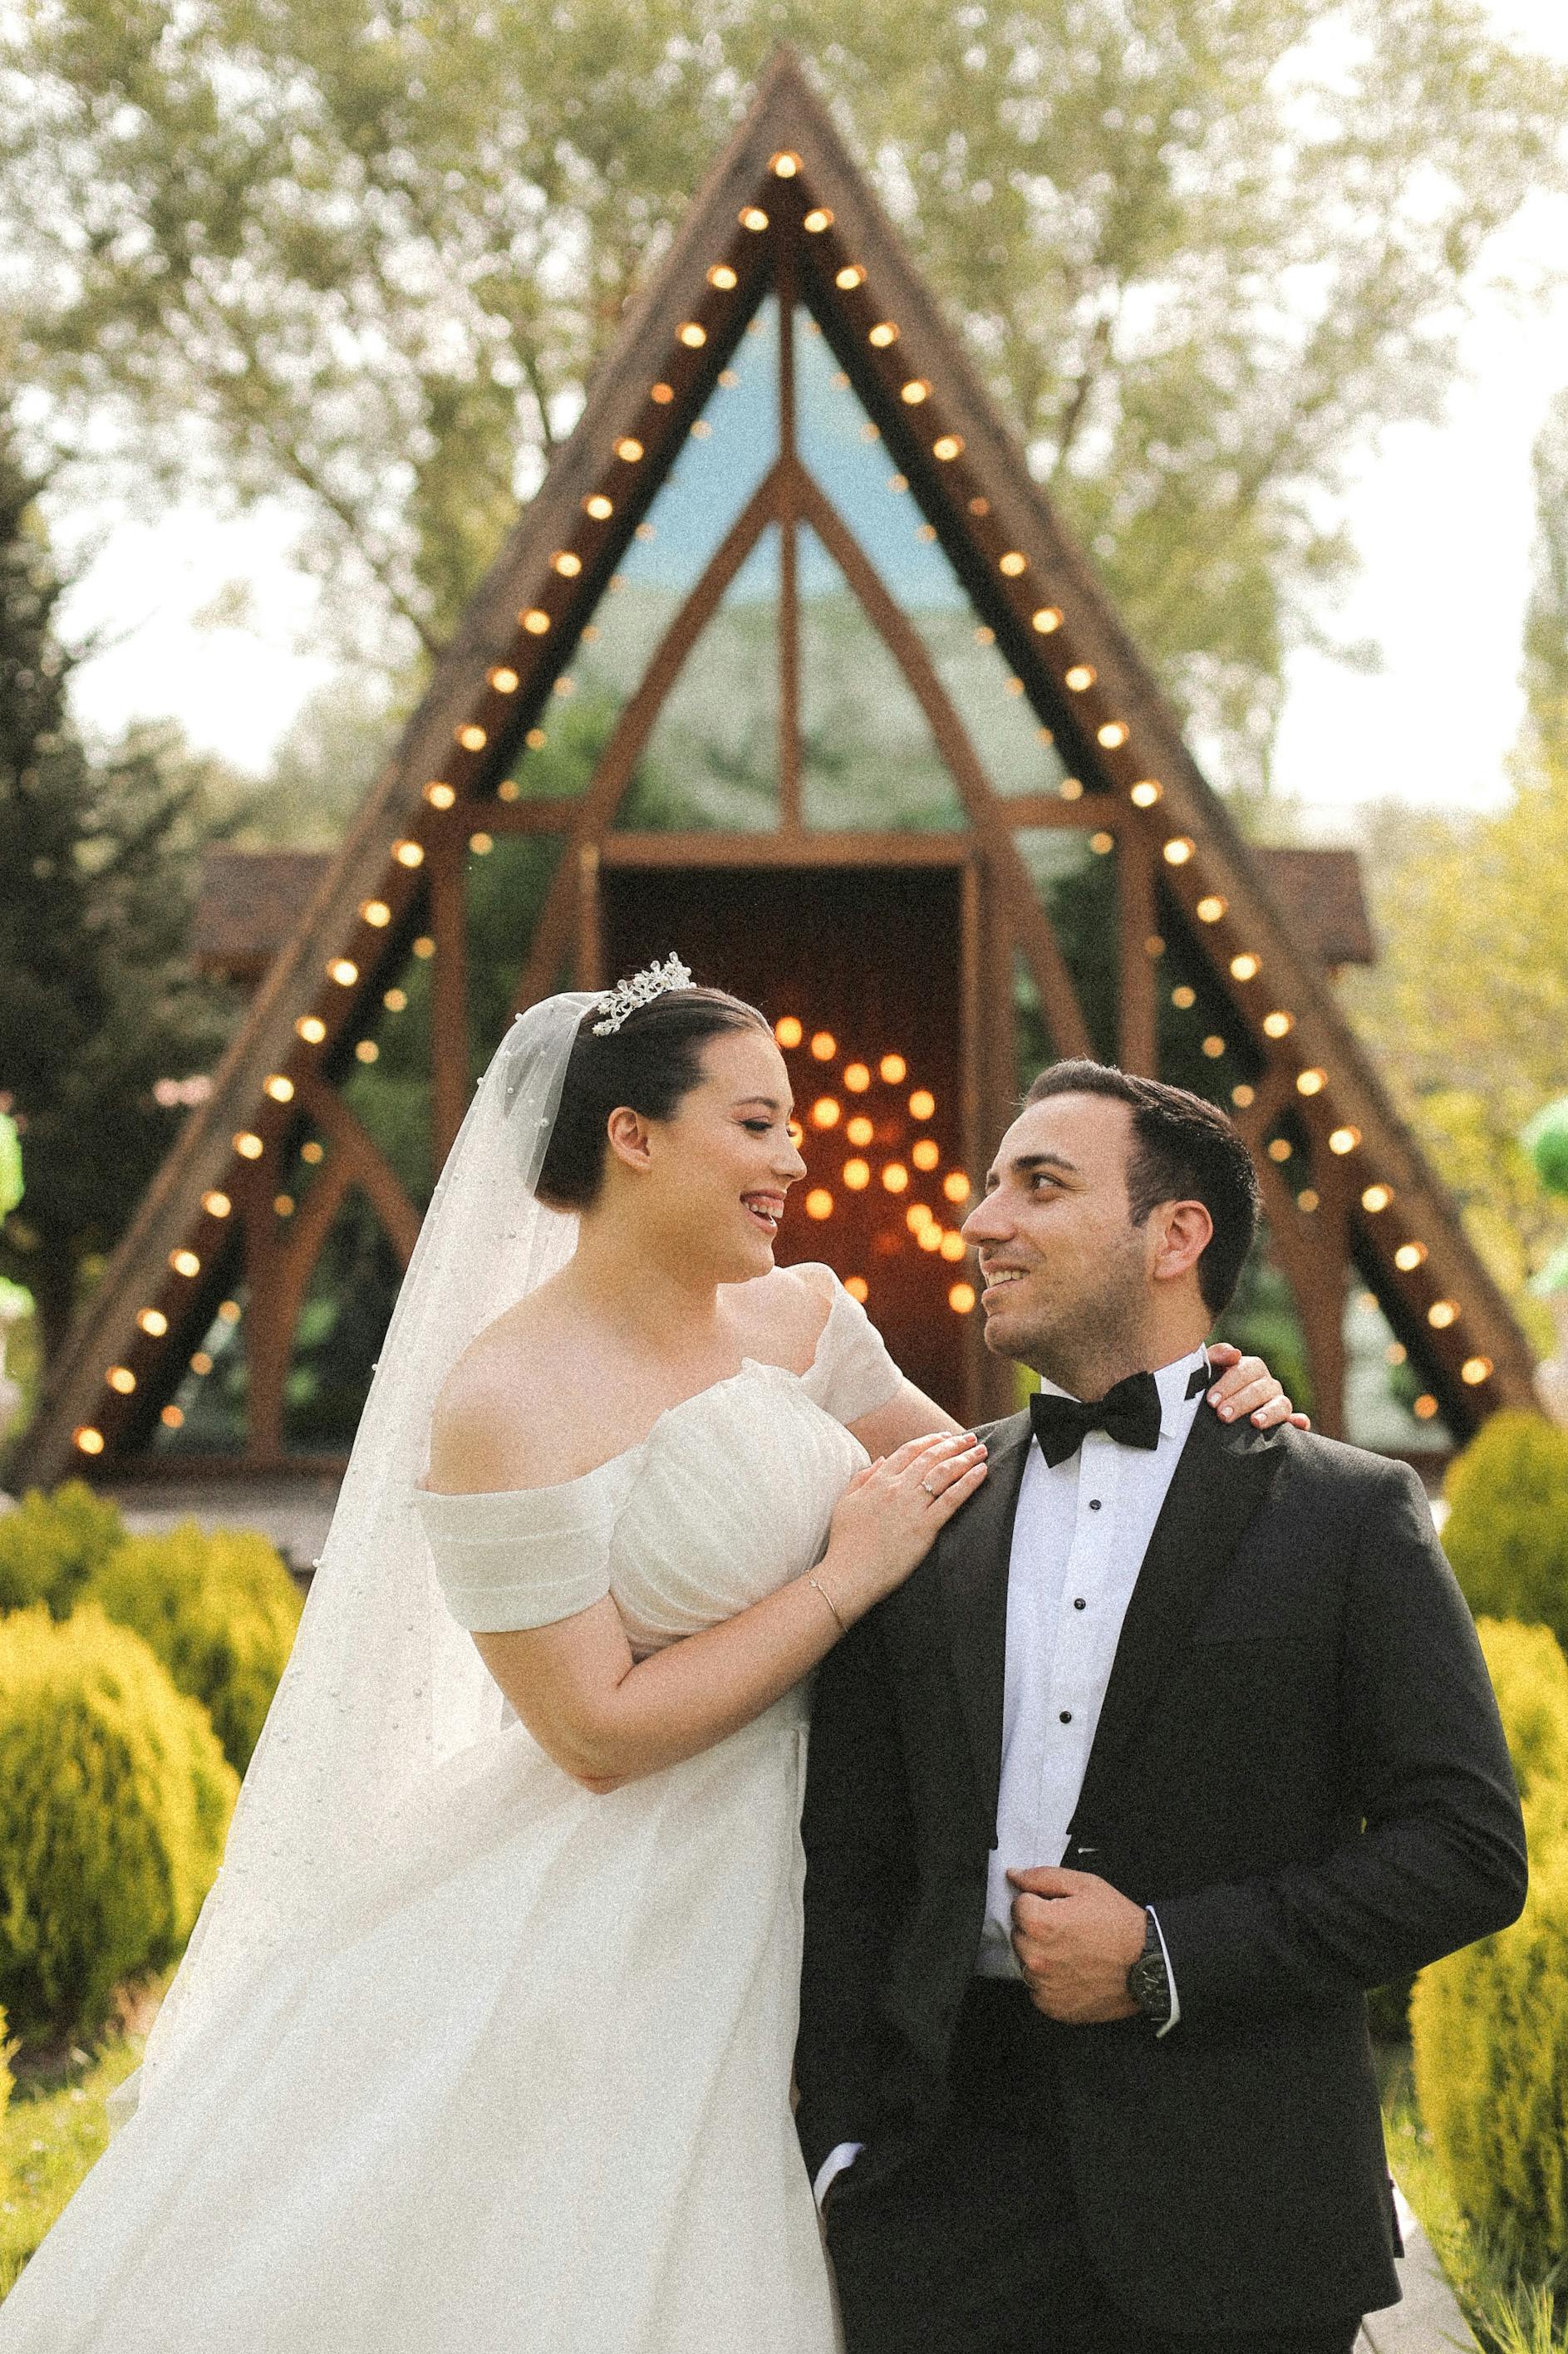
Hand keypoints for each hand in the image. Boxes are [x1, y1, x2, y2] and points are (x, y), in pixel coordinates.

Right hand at [820, 1431, 987, 1619]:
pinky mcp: (924, 1527)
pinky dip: (968, 1483)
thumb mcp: (846, 1502)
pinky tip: (982, 1472)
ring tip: (981, 1451)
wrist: (848, 1574)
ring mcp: (911, 1507)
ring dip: (965, 1458)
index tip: (946, 1437)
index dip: (930, 1440)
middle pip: (931, 1457)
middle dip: (954, 1444)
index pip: (909, 1450)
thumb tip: (881, 1459)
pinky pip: (951, 1499)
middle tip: (971, 1439)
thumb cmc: (845, 1543)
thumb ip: (862, 1477)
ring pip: (944, 1473)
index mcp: (878, 1481)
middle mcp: (896, 1488)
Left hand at [1007, 1866, 1146, 2023]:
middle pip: (1020, 1935)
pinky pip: (1038, 1990)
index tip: (1058, 1910)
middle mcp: (1036, 1957)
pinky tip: (1074, 1972)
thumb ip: (1042, 1878)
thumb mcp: (1085, 1885)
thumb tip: (1014, 1876)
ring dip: (1043, 1956)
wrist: (1147, 1964)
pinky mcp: (1053, 2007)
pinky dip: (1051, 1982)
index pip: (1018, 1906)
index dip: (1039, 1903)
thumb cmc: (1120, 1925)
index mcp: (1040, 1923)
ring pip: (1027, 1962)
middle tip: (1068, 1931)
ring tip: (1073, 1952)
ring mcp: (1043, 1985)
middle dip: (1038, 1930)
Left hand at [1204, 1342, 1308, 1430]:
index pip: (1245, 1370)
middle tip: (1223, 1415)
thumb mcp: (1209, 1371)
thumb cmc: (1211, 1389)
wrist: (1213, 1413)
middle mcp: (1267, 1384)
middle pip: (1260, 1389)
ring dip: (1269, 1413)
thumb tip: (1235, 1353)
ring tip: (1255, 1423)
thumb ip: (1217, 1356)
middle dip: (1240, 1402)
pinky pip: (1299, 1421)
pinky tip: (1297, 1423)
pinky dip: (1300, 1421)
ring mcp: (1278, 1402)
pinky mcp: (1287, 1422)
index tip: (1212, 1401)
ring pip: (1281, 1404)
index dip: (1228, 1385)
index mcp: (1251, 1369)